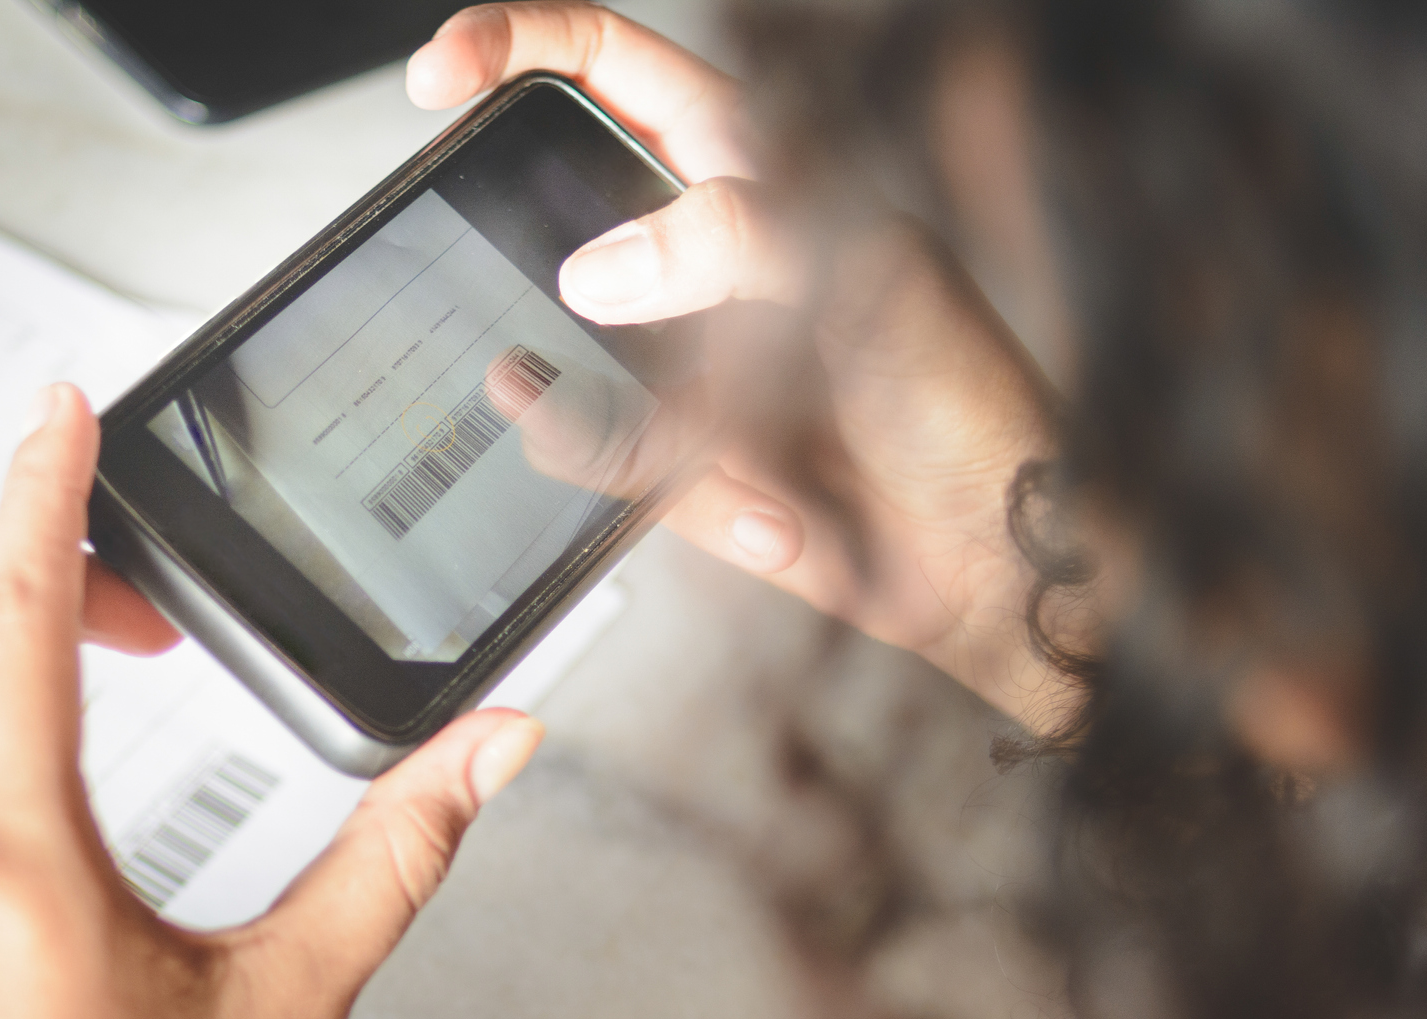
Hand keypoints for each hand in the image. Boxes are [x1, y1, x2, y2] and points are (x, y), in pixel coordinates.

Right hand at [410, 4, 1077, 730]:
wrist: (987, 559)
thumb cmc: (965, 398)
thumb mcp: (865, 275)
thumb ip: (732, 237)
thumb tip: (596, 268)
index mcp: (752, 170)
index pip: (612, 69)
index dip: (517, 47)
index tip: (439, 75)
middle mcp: (698, 260)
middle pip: (557, 229)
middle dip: (541, 279)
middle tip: (610, 341)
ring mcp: (674, 363)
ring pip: (569, 370)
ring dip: (648, 431)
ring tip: (740, 459)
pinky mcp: (669, 458)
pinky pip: (611, 466)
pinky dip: (699, 494)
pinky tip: (776, 507)